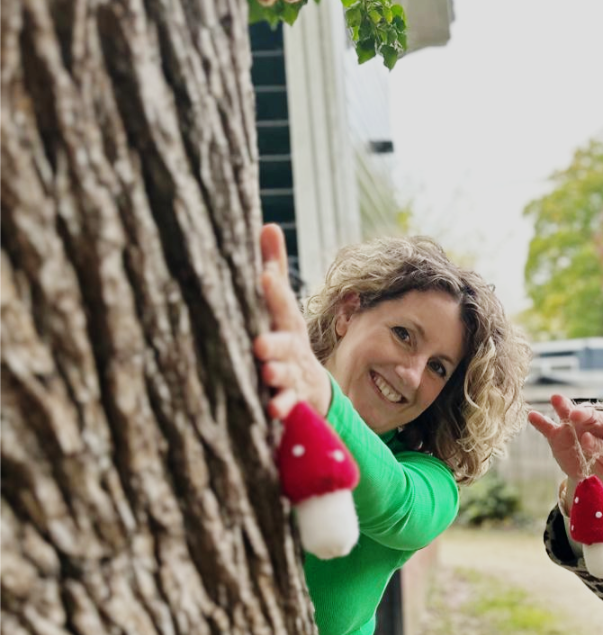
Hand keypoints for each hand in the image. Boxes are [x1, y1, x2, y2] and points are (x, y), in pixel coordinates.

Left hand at [253, 224, 331, 420]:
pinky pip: (289, 404)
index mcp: (286, 322)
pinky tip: (272, 410)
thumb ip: (273, 266)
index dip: (274, 292)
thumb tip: (268, 224)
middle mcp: (292, 347)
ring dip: (277, 374)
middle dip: (274, 342)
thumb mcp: (281, 305)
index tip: (263, 277)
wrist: (311, 387)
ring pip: (286, 374)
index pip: (282, 304)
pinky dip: (283, 407)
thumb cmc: (285, 336)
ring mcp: (293, 374)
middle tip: (259, 343)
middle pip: (285, 343)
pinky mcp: (292, 399)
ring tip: (267, 374)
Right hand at [527, 393, 602, 500]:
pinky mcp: (558, 436)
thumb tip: (586, 439)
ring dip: (562, 406)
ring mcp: (573, 427)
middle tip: (576, 415)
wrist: (594, 470)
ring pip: (568, 413)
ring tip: (555, 399)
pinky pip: (548, 427)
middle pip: (589, 414)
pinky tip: (532, 415)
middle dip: (583, 413)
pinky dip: (540, 421)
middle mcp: (592, 422)